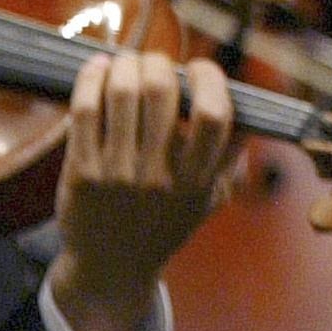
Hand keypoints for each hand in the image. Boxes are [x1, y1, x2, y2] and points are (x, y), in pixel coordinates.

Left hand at [49, 52, 236, 330]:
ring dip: (126, 65)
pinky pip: (85, 111)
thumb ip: (231, 156)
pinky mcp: (80, 173)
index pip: (213, 116)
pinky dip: (91, 79)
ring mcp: (116, 175)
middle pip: (162, 94)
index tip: (201, 69)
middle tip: (155, 62)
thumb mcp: (210, 198)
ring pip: (122, 95)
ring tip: (127, 61)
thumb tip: (250, 106)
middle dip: (159, 64)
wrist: (111, 269)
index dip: (210, 79)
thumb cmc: (165, 224)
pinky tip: (98, 68)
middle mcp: (158, 178)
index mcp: (197, 181)